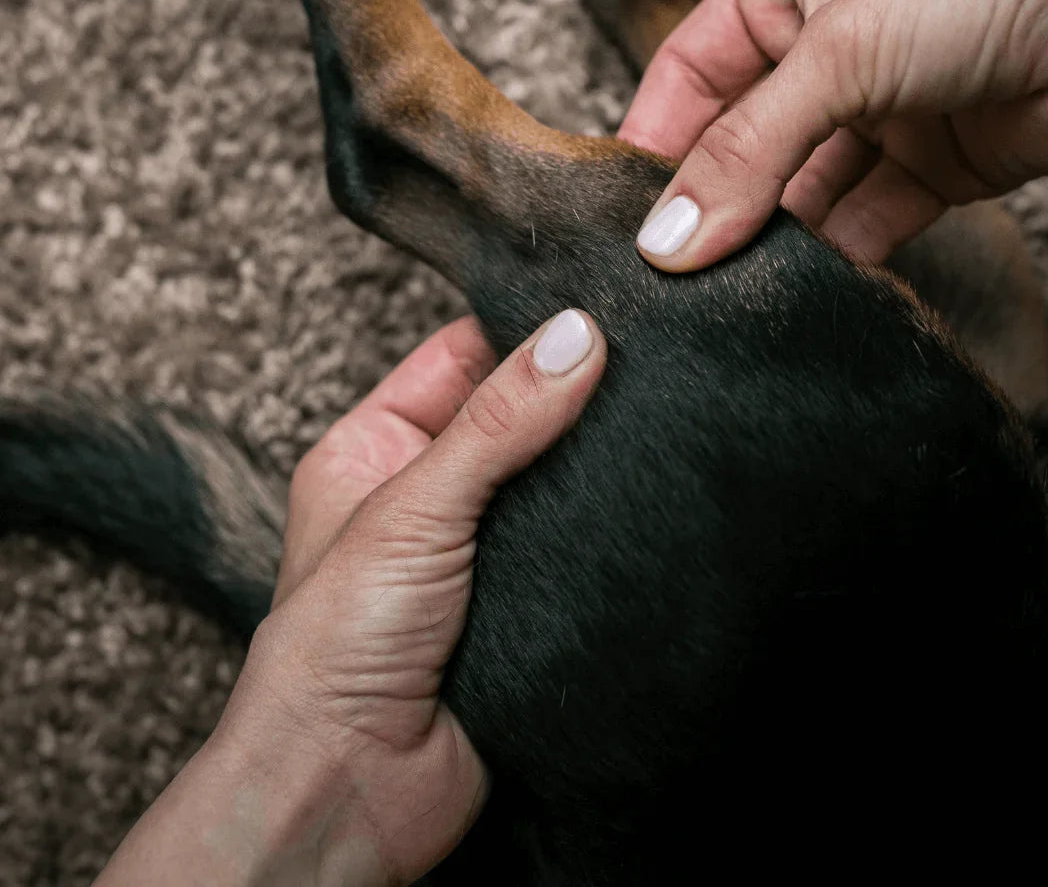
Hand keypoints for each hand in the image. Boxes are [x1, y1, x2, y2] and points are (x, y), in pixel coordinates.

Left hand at [97, 308, 605, 886]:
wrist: (351, 792)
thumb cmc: (331, 651)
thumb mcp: (412, 509)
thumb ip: (496, 423)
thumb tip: (572, 337)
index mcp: (376, 447)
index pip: (459, 357)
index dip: (521, 332)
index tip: (592, 313)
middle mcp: (428, 492)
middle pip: (516, 416)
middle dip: (571, 397)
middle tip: (643, 364)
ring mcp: (479, 550)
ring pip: (555, 481)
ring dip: (595, 469)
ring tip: (658, 428)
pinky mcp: (526, 604)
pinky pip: (579, 547)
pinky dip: (610, 532)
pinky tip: (648, 505)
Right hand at [622, 0, 1047, 266]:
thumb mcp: (840, 52)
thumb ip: (750, 148)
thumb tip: (669, 236)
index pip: (691, 68)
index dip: (654, 133)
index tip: (620, 208)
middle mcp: (829, 49)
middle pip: (743, 137)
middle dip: (711, 199)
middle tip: (667, 266)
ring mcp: (882, 110)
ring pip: (800, 189)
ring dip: (771, 238)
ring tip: (728, 288)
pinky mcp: (935, 167)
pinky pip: (864, 221)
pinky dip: (837, 258)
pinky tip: (806, 288)